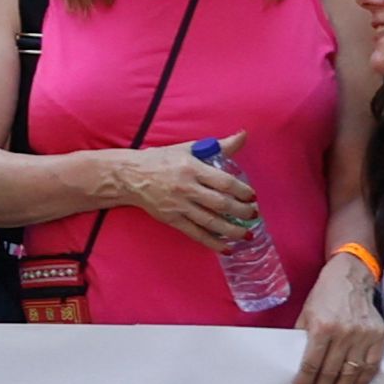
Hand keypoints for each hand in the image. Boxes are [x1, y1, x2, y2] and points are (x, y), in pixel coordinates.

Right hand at [107, 136, 260, 248]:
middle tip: (253, 214)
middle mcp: (186, 188)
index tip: (252, 197)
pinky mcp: (171, 219)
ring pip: (210, 221)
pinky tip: (226, 248)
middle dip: (241, 212)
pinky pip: (195, 233)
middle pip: (220, 204)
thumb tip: (244, 135)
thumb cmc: (161, 160)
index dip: (242, 191)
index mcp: (192, 168)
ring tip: (247, 234)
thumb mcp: (188, 149)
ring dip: (232, 230)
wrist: (130, 175)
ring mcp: (178, 205)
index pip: (223, 182)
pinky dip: (212, 242)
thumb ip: (219, 146)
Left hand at [291, 258, 383, 383]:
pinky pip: (371, 366)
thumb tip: (295, 364)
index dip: (305, 382)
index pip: (311, 364)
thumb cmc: (324, 296)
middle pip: (331, 372)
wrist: (351, 278)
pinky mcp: (379, 337)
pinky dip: (362, 381)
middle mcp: (344, 333)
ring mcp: (364, 336)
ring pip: (351, 373)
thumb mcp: (305, 314)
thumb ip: (301, 338)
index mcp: (322, 327)